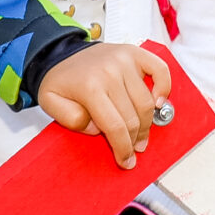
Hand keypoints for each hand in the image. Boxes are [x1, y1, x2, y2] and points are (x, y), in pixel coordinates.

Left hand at [36, 44, 172, 167]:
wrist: (59, 53)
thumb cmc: (59, 80)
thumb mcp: (50, 103)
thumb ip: (71, 120)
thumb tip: (99, 128)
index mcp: (89, 87)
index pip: (115, 127)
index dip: (123, 149)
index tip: (126, 161)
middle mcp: (109, 72)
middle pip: (134, 118)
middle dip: (134, 140)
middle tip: (133, 150)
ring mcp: (124, 60)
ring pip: (147, 102)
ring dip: (148, 124)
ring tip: (141, 134)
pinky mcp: (135, 53)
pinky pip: (161, 70)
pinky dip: (165, 87)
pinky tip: (158, 102)